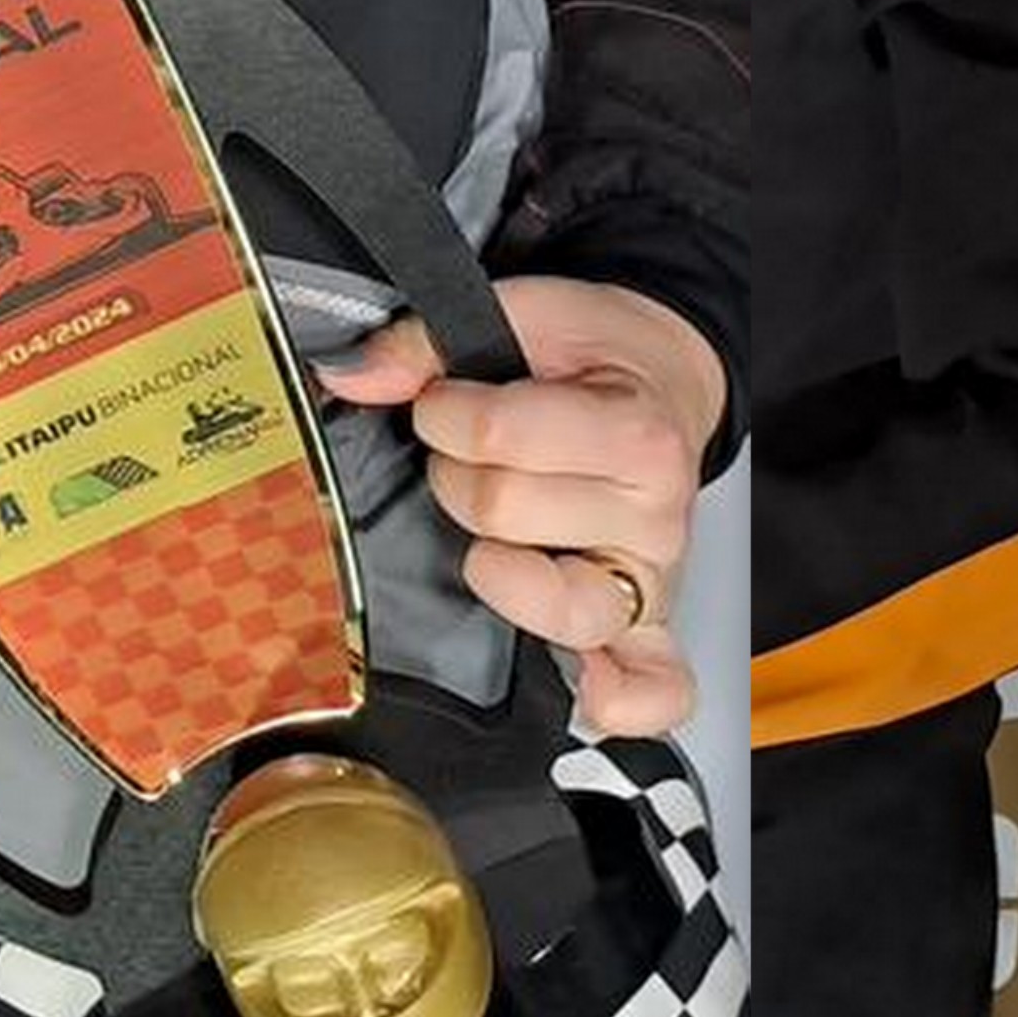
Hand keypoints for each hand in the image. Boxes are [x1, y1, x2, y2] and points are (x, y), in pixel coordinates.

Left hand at [320, 274, 710, 738]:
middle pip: (504, 514)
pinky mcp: (649, 633)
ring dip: (498, 565)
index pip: (496, 436)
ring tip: (498, 532)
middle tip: (479, 458)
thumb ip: (431, 343)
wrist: (664, 384)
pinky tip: (575, 684)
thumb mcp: (528, 317)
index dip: (444, 411)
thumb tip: (353, 377)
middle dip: (460, 478)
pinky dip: (611, 698)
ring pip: (552, 603)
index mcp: (638, 431)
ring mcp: (653, 583)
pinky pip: (651, 690)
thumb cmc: (596, 362)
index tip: (448, 401)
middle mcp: (657, 517)